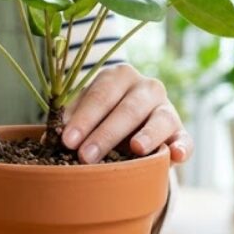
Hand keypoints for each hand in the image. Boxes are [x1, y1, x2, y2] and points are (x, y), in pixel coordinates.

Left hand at [60, 65, 192, 164]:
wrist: (133, 128)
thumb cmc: (102, 117)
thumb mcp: (86, 114)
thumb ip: (70, 121)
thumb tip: (49, 139)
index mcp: (118, 77)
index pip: (100, 95)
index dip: (83, 118)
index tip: (66, 141)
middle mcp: (145, 87)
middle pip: (127, 108)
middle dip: (106, 133)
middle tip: (86, 156)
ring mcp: (166, 108)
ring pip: (159, 119)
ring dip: (147, 135)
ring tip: (135, 150)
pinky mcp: (180, 131)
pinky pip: (185, 138)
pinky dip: (182, 146)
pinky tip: (176, 155)